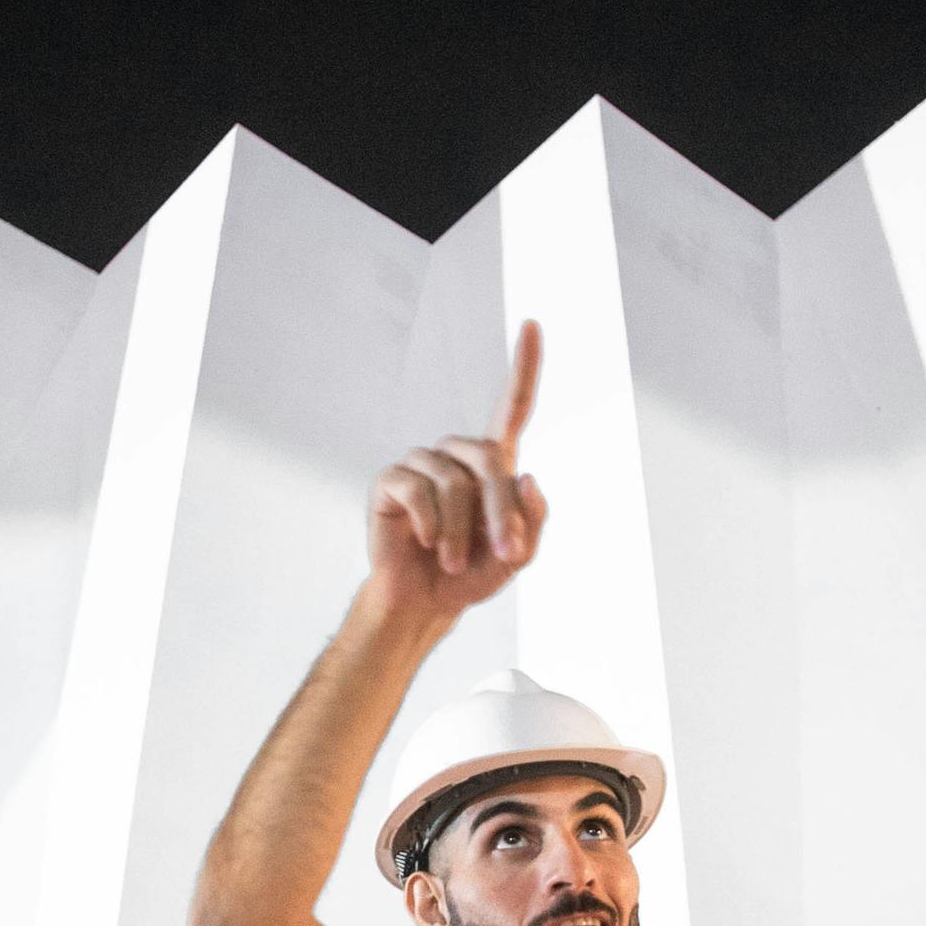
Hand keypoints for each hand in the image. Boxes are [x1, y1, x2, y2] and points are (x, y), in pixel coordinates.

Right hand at [366, 319, 547, 623]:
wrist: (424, 601)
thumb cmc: (469, 575)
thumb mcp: (515, 556)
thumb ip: (533, 522)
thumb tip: (528, 476)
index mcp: (491, 465)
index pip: (512, 407)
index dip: (524, 367)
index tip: (531, 325)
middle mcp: (456, 456)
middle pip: (489, 459)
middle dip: (502, 510)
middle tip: (505, 551)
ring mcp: (421, 465)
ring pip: (454, 483)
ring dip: (461, 531)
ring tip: (452, 561)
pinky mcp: (392, 482)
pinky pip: (418, 491)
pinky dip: (431, 525)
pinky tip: (425, 543)